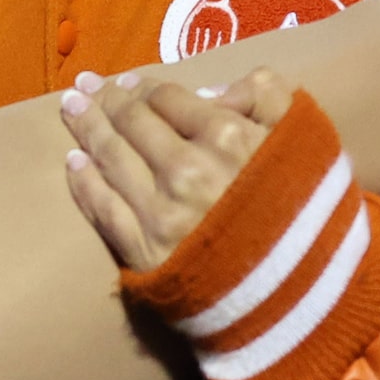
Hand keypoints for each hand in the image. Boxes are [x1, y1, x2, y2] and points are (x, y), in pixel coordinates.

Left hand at [58, 67, 294, 269]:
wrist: (308, 297)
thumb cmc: (309, 212)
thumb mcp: (307, 137)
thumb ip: (267, 96)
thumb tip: (211, 92)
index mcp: (227, 137)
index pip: (168, 99)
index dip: (144, 87)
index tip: (128, 82)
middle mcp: (187, 170)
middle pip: (133, 123)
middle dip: (106, 100)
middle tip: (85, 86)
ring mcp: (161, 213)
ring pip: (111, 158)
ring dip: (87, 128)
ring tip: (70, 109)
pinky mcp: (145, 252)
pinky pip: (103, 209)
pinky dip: (84, 182)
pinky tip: (73, 163)